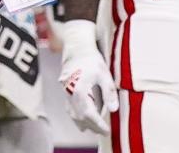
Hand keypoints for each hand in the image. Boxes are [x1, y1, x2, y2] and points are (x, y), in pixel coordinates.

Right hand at [59, 20, 117, 134]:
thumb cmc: (91, 59)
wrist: (77, 47)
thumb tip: (113, 110)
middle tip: (103, 131)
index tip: (107, 131)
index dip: (98, 124)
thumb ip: (109, 92)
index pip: (88, 114)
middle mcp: (70, 93)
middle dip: (92, 126)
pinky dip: (76, 115)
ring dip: (83, 122)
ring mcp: (66, 92)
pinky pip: (69, 108)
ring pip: (72, 114)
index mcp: (79, 90)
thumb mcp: (104, 74)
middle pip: (80, 117)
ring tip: (94, 127)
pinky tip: (83, 117)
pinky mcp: (65, 89)